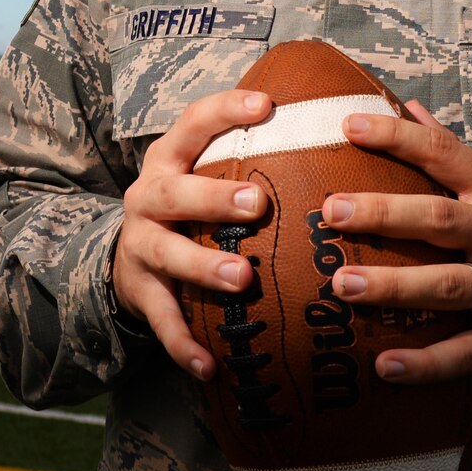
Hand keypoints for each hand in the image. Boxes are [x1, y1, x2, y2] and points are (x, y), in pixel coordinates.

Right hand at [111, 87, 272, 380]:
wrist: (129, 258)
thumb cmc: (192, 208)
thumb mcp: (206, 172)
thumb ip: (254, 154)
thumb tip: (342, 126)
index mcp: (170, 158)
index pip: (193, 123)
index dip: (226, 111)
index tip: (267, 104)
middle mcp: (149, 197)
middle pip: (172, 191)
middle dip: (213, 197)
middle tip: (259, 203)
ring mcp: (140, 246)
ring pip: (166, 253)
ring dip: (203, 266)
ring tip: (242, 279)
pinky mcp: (139, 292)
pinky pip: (162, 321)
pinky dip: (184, 344)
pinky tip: (211, 365)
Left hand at [322, 100, 471, 383]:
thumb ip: (450, 153)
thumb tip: (405, 105)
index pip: (445, 154)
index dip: (397, 138)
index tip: (347, 127)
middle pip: (441, 219)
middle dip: (384, 213)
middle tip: (330, 212)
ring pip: (449, 285)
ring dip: (394, 286)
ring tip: (342, 285)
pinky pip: (465, 354)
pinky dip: (425, 363)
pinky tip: (384, 367)